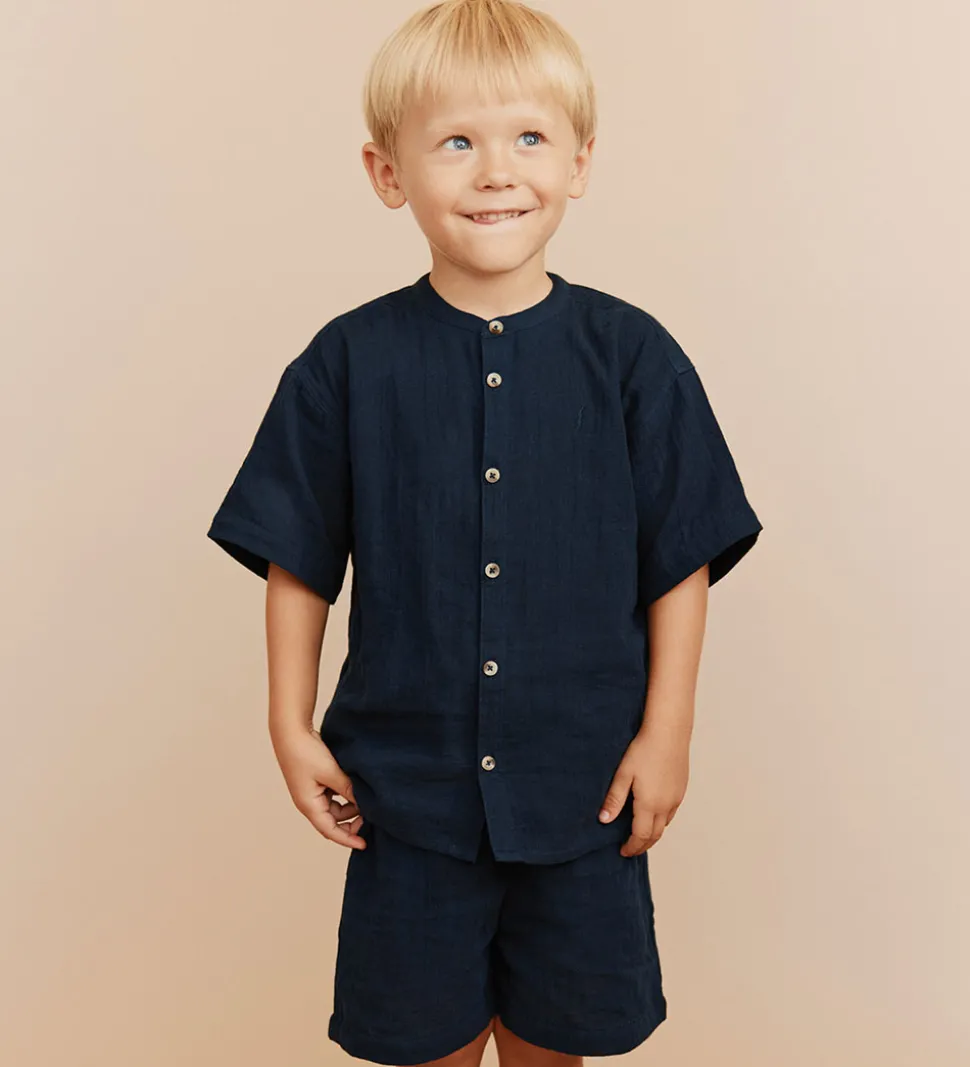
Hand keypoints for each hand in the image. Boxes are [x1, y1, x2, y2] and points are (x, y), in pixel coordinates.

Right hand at [271, 725, 366, 849]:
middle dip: (352, 821)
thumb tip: (364, 803)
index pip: (330, 831)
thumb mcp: (331, 773)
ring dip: (350, 806)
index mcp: (309, 805)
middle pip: (333, 821)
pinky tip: (355, 785)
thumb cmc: (305, 753)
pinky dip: (345, 794)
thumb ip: (348, 789)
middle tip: (371, 814)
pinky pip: (333, 795)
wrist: (291, 731)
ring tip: (365, 796)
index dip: (348, 839)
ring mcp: (312, 791)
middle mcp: (309, 802)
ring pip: (335, 807)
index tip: (364, 844)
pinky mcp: (315, 781)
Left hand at [598, 726, 688, 855]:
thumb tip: (604, 820)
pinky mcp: (681, 789)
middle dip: (642, 845)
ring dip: (653, 834)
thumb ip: (614, 799)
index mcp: (649, 804)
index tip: (623, 851)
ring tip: (640, 835)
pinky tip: (653, 815)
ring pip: (665, 825)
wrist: (669, 732)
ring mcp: (676, 797)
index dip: (632, 846)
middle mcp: (666, 805)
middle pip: (655, 835)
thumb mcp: (623, 774)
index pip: (641, 836)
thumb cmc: (644, 749)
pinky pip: (672, 813)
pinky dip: (662, 821)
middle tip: (631, 849)